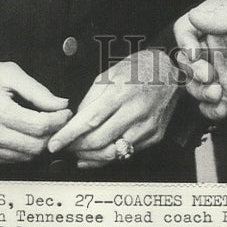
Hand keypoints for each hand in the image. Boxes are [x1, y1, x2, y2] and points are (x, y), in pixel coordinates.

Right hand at [0, 60, 70, 163]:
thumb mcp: (8, 72)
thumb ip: (37, 90)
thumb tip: (60, 104)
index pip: (39, 126)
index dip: (58, 120)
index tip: (64, 112)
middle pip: (34, 146)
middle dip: (51, 134)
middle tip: (56, 120)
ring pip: (23, 157)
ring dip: (38, 144)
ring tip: (40, 126)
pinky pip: (8, 160)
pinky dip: (21, 150)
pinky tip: (21, 134)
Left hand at [47, 48, 179, 168]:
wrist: (171, 71)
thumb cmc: (139, 69)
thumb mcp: (110, 73)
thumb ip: (92, 97)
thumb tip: (77, 119)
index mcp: (121, 91)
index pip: (90, 119)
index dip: (70, 135)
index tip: (55, 144)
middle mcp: (135, 110)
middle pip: (99, 139)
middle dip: (77, 148)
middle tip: (64, 148)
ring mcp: (147, 125)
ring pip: (113, 152)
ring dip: (91, 157)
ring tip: (78, 154)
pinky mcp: (154, 136)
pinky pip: (127, 153)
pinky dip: (109, 157)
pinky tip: (98, 154)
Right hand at [174, 0, 226, 119]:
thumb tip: (195, 16)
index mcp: (217, 21)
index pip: (186, 28)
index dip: (184, 41)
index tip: (195, 53)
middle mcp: (215, 46)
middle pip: (185, 60)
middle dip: (191, 71)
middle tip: (208, 76)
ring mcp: (222, 70)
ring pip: (194, 84)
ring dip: (199, 92)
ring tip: (218, 94)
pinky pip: (212, 105)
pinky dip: (212, 110)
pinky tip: (223, 109)